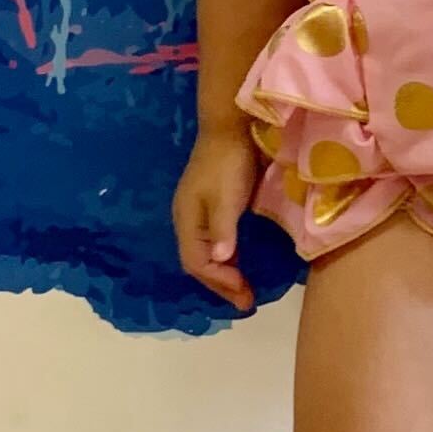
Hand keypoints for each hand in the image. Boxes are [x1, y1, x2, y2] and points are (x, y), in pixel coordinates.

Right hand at [173, 126, 260, 311]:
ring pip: (206, 255)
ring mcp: (198, 214)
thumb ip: (222, 228)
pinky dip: (228, 259)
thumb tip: (220, 260)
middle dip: (221, 285)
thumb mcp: (226, 196)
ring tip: (244, 292)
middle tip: (246, 303)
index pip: (197, 263)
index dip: (219, 281)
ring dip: (224, 275)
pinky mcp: (212, 207)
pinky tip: (240, 265)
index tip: (244, 292)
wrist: (231, 128)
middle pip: (199, 263)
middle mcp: (187, 221)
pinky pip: (215, 243)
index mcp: (186, 220)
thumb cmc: (229, 162)